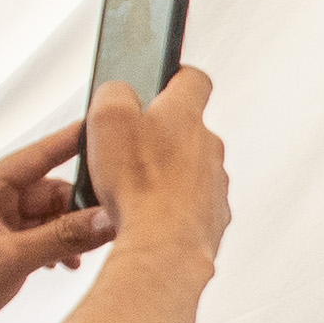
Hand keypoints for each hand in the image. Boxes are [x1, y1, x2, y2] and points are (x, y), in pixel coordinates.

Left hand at [0, 116, 120, 322]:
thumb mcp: (12, 259)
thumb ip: (62, 237)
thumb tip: (106, 220)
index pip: (37, 155)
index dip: (71, 142)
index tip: (101, 129)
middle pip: (47, 191)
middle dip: (77, 208)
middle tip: (109, 224)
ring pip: (44, 216)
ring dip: (67, 233)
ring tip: (85, 254)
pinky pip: (35, 237)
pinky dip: (53, 247)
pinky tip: (64, 265)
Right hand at [76, 67, 232, 275]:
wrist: (164, 245)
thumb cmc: (138, 184)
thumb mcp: (108, 119)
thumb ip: (115, 92)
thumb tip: (120, 91)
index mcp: (185, 115)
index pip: (193, 79)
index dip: (175, 77)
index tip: (162, 82)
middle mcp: (209, 146)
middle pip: (187, 129)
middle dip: (161, 135)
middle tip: (129, 148)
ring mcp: (215, 183)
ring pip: (190, 169)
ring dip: (167, 174)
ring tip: (135, 189)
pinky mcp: (214, 215)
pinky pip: (192, 203)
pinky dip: (173, 206)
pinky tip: (149, 215)